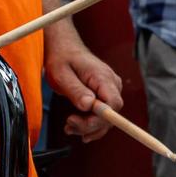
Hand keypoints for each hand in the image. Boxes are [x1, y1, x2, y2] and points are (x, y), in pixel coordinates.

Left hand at [44, 26, 122, 141]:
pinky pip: (102, 116)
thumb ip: (76, 90)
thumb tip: (89, 106)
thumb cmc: (61, 58)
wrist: (64, 48)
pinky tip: (75, 127)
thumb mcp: (62, 74)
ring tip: (68, 127)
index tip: (77, 121)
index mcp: (103, 77)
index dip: (99, 118)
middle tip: (68, 125)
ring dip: (88, 128)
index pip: (113, 104)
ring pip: (106, 119)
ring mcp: (110, 90)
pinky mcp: (105, 95)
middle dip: (89, 125)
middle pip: (110, 115)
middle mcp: (112, 84)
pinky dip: (89, 124)